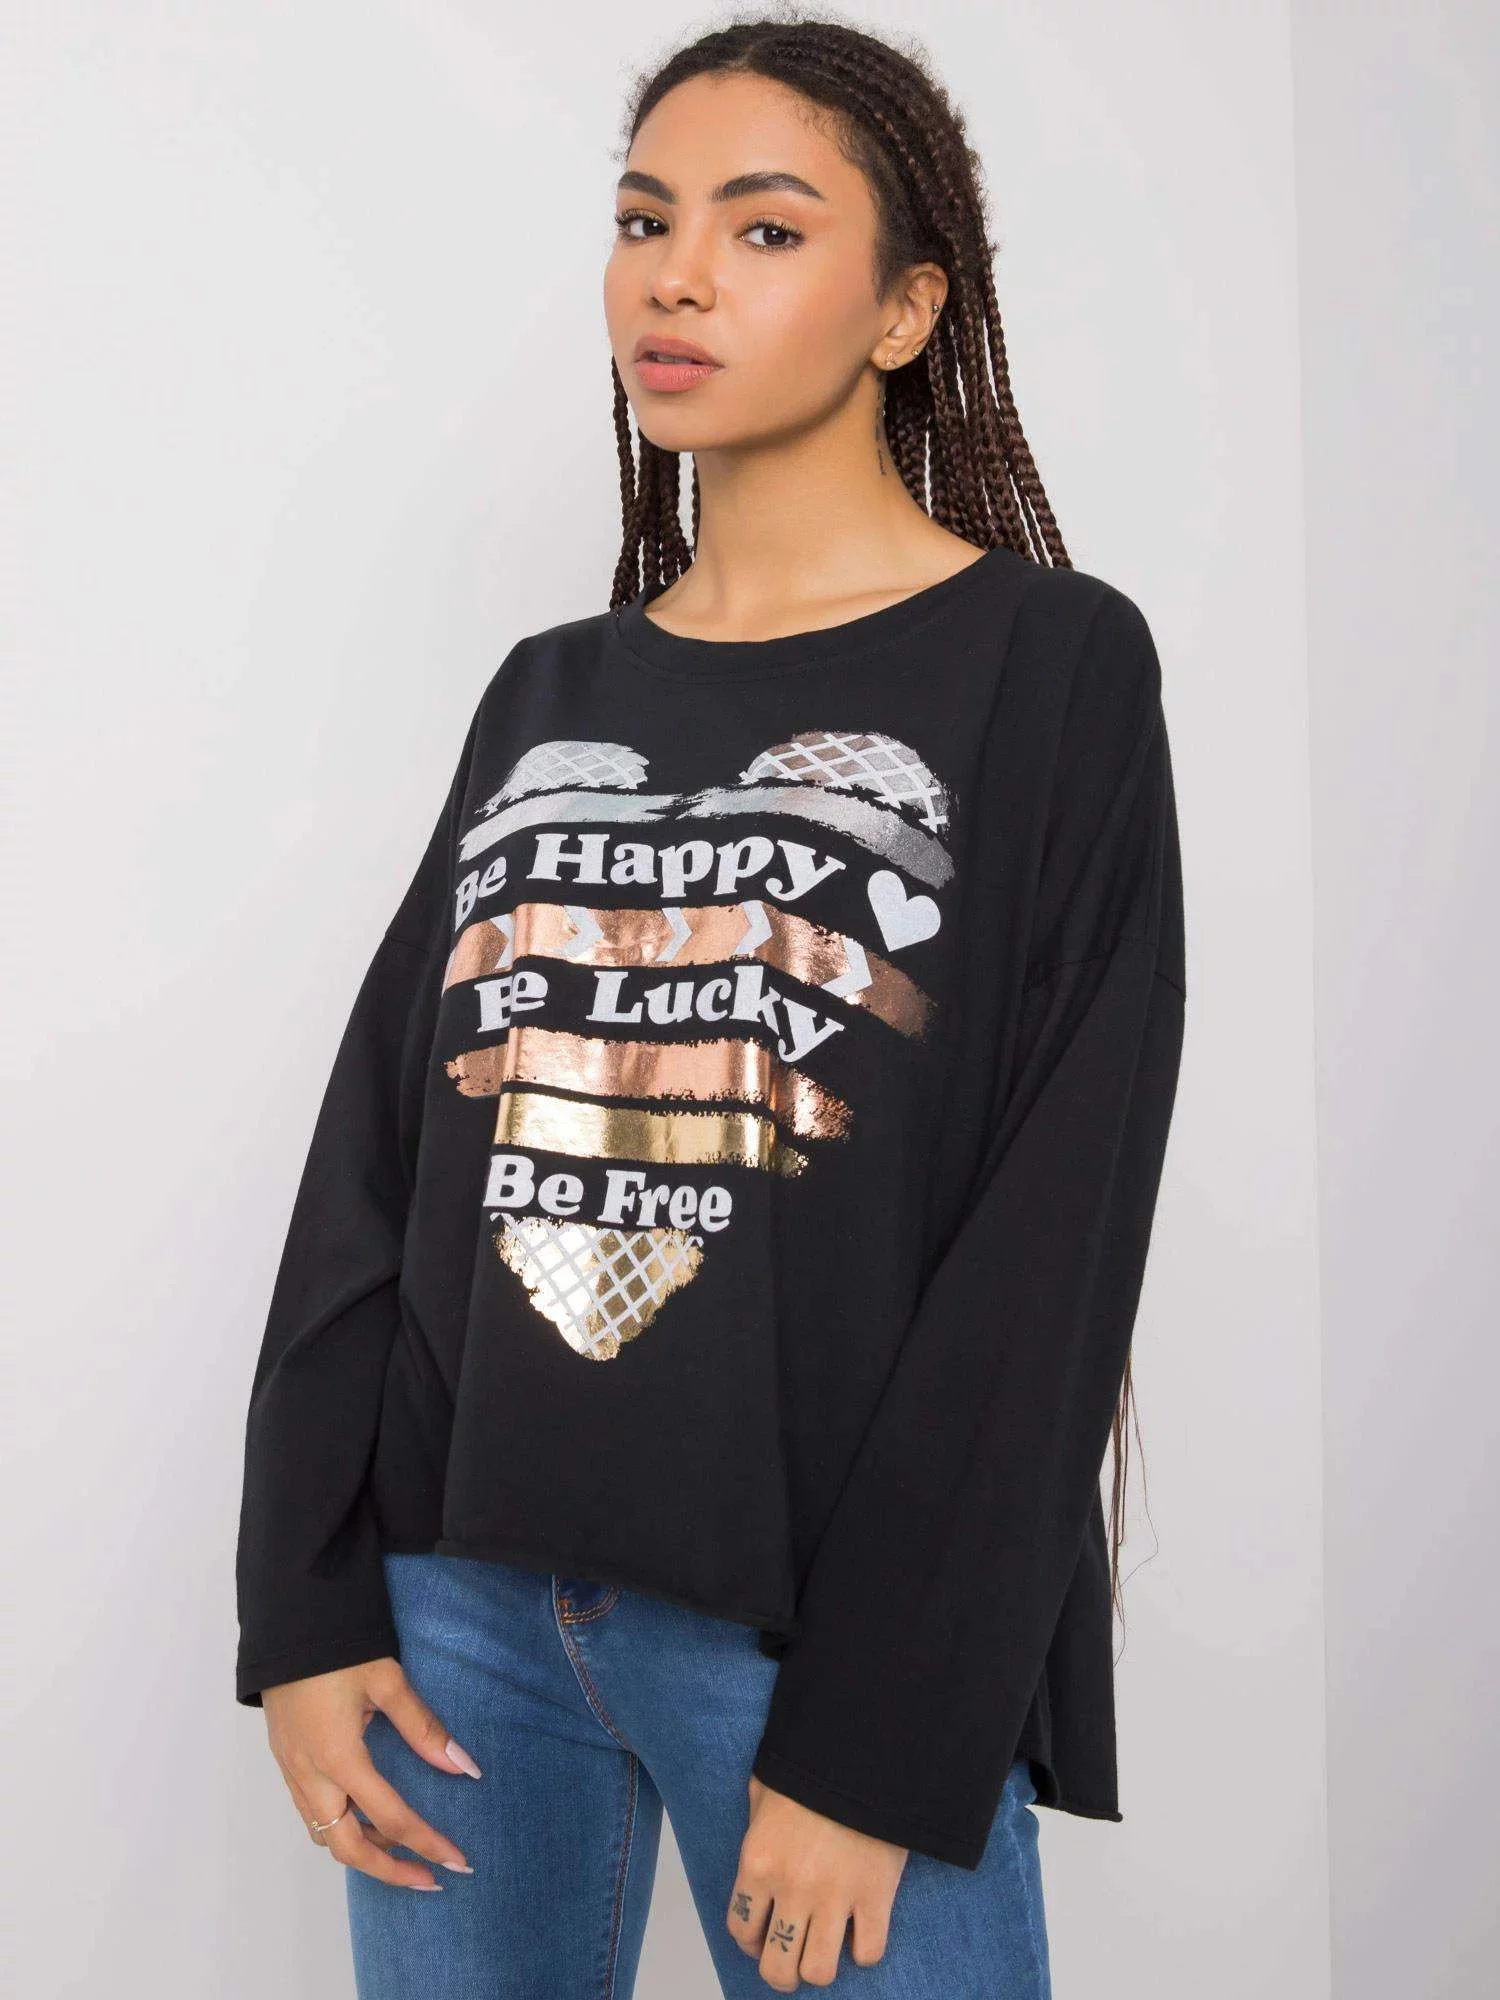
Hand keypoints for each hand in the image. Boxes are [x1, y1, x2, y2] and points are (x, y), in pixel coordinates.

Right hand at [260, 1656, 480, 1890]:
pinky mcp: (285, 1761)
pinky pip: (310, 1813)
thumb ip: (424, 1729)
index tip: (456, 1862)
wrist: (285, 1624)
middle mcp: (310, 1775)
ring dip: (364, 1850)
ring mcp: (292, 1771)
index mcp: (338, 1758)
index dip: (427, 1843)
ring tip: (404, 1848)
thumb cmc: (338, 1647)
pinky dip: (340, 1827)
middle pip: (348, 1848)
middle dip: (390, 1869)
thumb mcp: (386, 1681)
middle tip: (429, 1877)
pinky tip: (365, 1818)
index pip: (390, 1818)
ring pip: (324, 1834)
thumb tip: (463, 1767)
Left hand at [727, 1774, 907, 1987]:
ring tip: (823, 1949)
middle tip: (792, 1956)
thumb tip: (756, 1827)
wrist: (864, 1751)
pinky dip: (864, 1951)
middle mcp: (792, 1888)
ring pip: (819, 1971)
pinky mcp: (876, 1896)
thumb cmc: (812, 1766)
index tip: (762, 1937)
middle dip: (781, 1970)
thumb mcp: (766, 1786)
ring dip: (819, 1966)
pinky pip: (869, 1953)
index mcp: (759, 1862)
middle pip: (777, 1967)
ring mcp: (835, 1896)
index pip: (741, 1929)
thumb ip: (755, 1818)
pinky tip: (860, 1932)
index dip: (751, 1942)